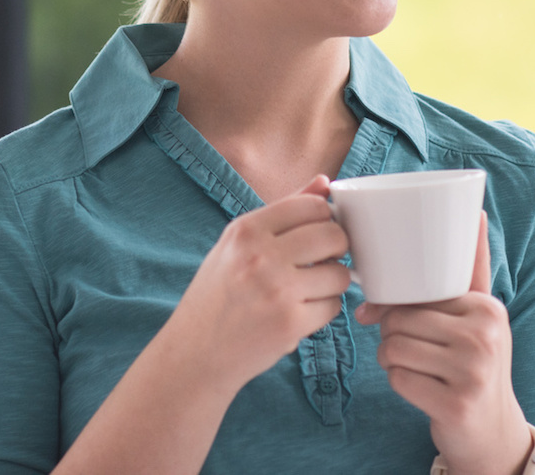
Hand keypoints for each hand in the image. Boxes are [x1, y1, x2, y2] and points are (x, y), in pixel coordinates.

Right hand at [166, 175, 351, 393]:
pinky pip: (333, 306)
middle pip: (333, 235)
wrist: (195, 352)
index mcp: (246, 230)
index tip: (319, 232)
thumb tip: (325, 182)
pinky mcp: (291, 324)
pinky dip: (324, 309)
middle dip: (336, 248)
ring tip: (309, 289)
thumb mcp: (237, 245)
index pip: (312, 205)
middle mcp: (261, 256)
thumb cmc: (218, 294)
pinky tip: (301, 312)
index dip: (324, 218)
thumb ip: (283, 212)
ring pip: (339, 274)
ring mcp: (277, 291)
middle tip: (322, 260)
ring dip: (331, 282)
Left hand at [357, 212, 530, 474]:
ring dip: (391, 360)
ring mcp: (473, 373)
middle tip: (406, 348)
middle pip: (400, 320)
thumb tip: (476, 212)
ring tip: (413, 366)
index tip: (379, 312)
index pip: (417, 292)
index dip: (392, 303)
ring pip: (393, 348)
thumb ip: (472, 268)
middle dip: (390, 334)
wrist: (494, 430)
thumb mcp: (480, 314)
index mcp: (487, 308)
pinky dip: (398, 383)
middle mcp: (485, 336)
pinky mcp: (455, 404)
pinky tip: (419, 388)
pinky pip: (397, 379)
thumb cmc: (475, 362)